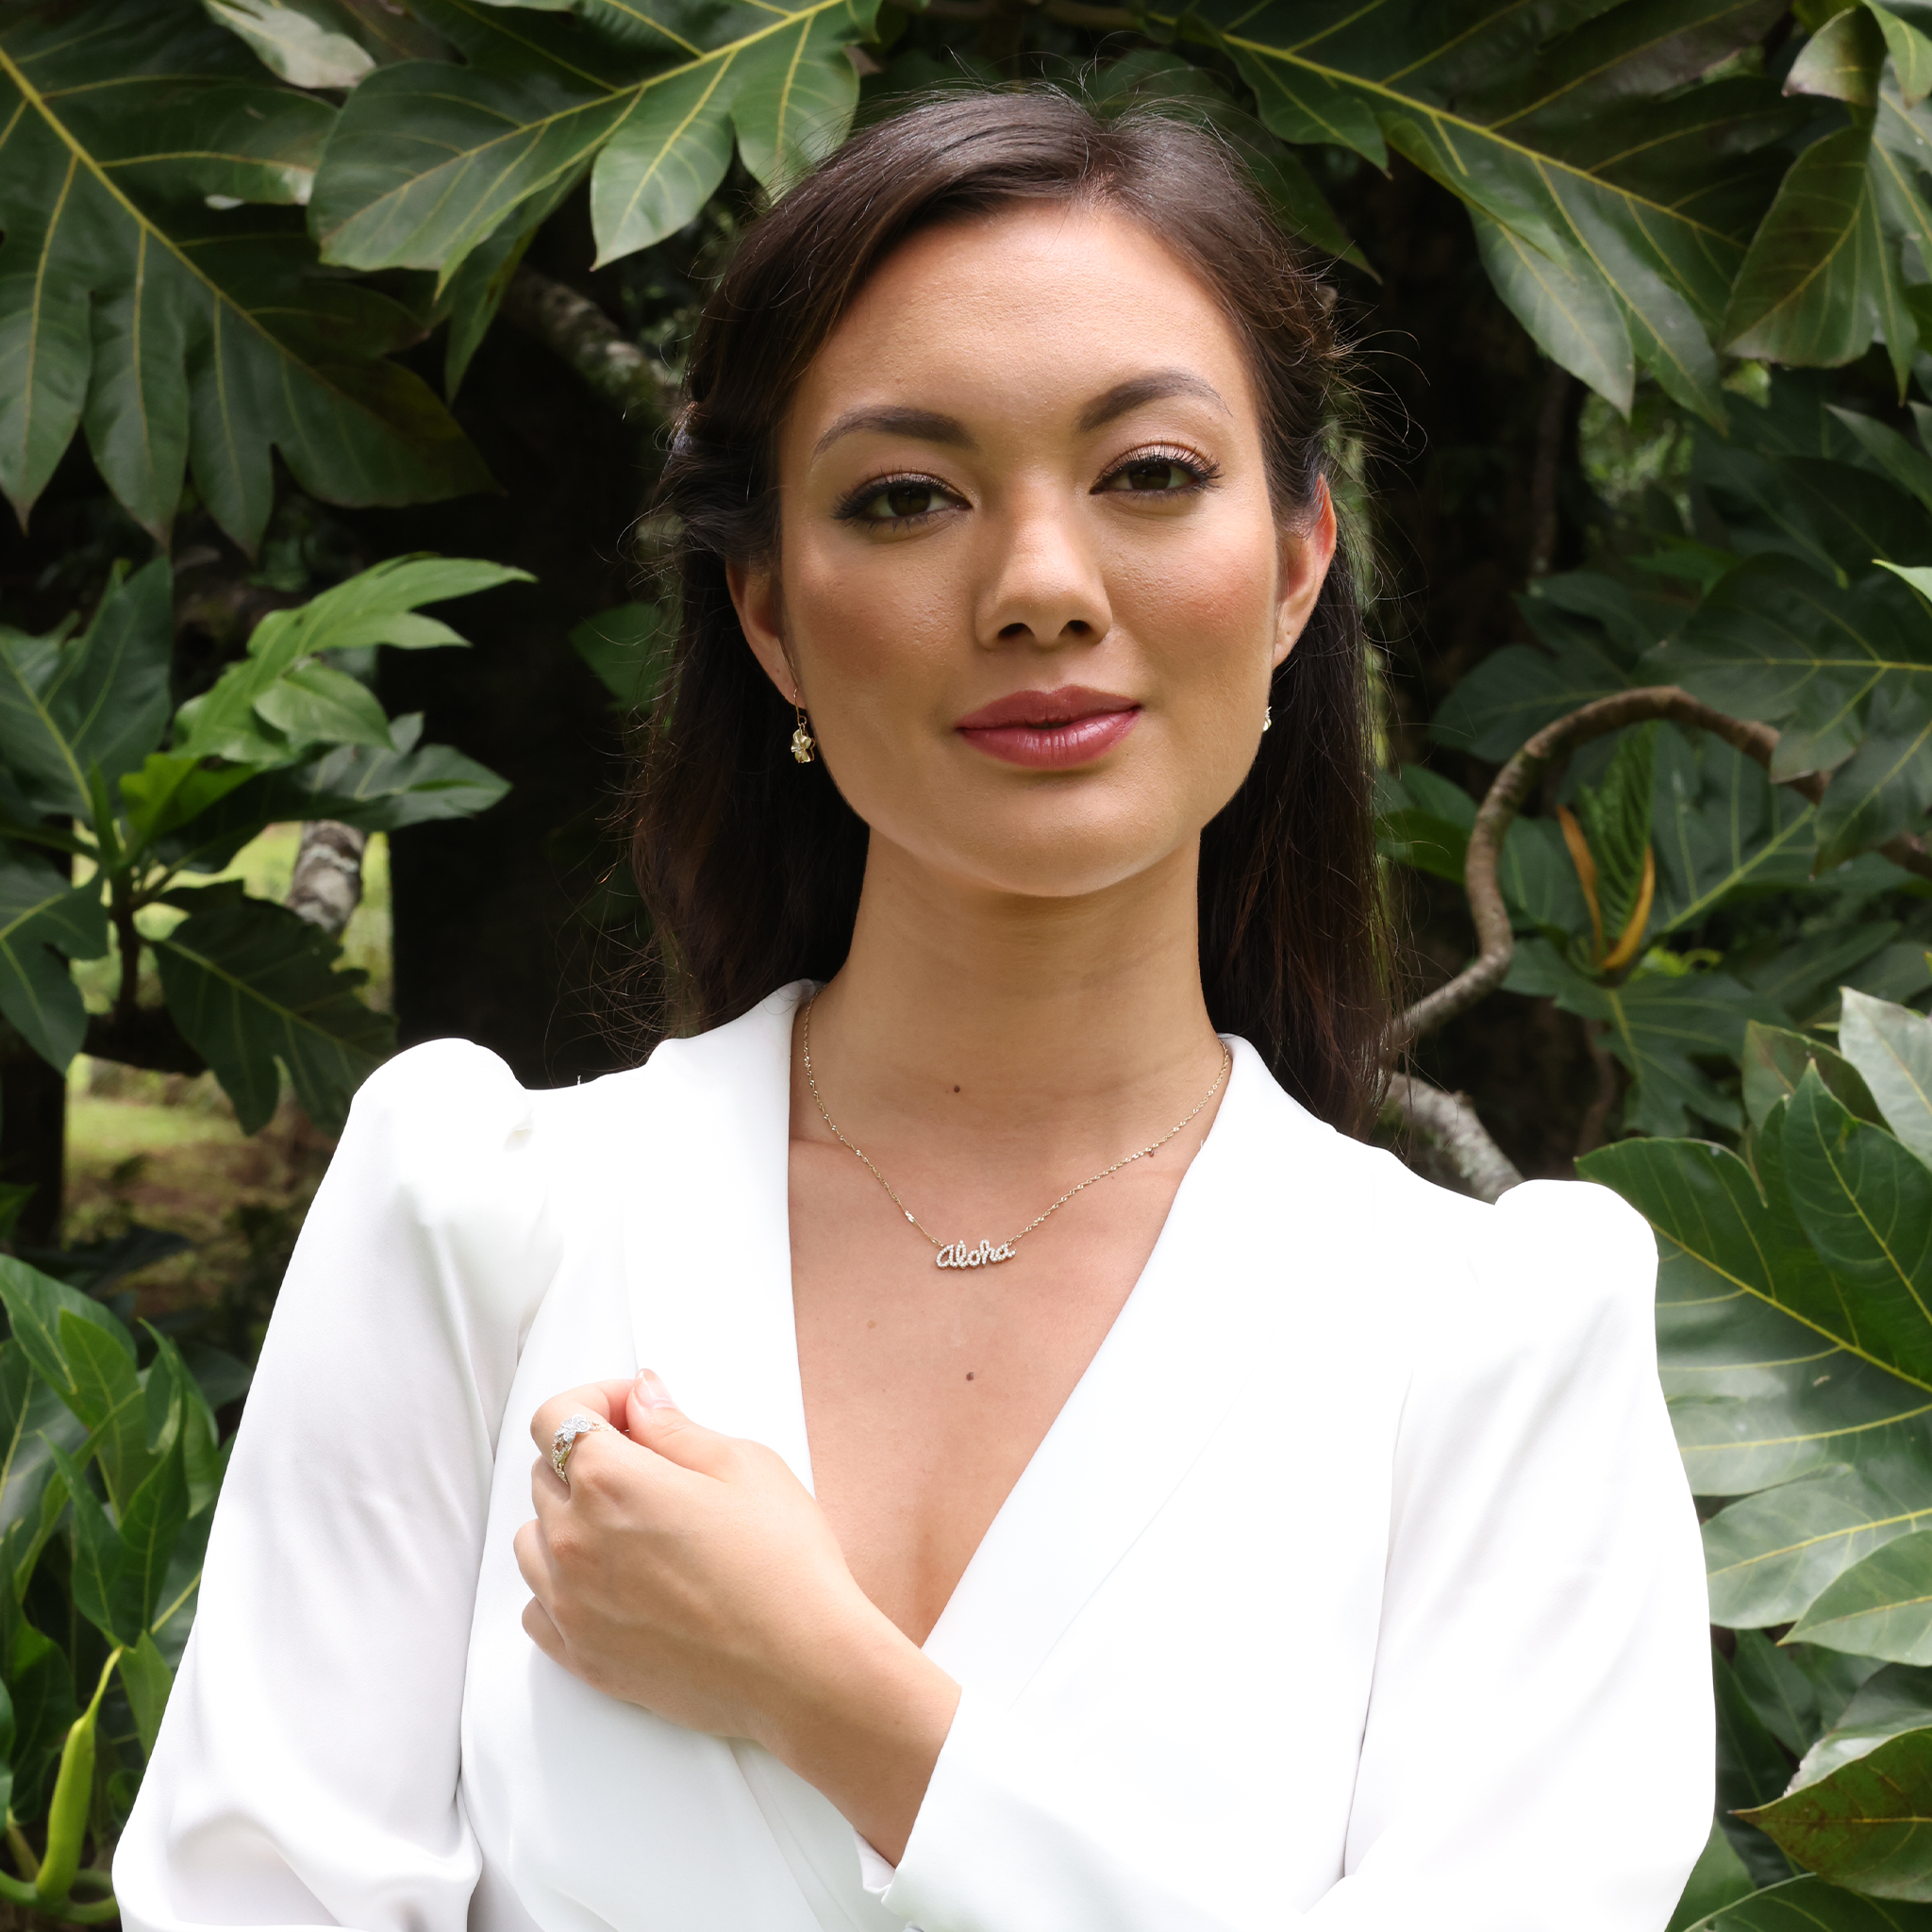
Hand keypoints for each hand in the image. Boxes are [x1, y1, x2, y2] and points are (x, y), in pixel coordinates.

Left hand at [515, 1372, 959, 1861]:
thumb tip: (642, 1399)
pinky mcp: (582, 1657)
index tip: (633, 1410)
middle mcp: (574, 1541)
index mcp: (610, 1482)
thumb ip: (675, 1427)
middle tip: (653, 1465)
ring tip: (633, 1526)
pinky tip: (613, 1579)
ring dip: (569, 1519)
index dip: (596, 1399)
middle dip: (590, 1457)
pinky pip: (538, 1606)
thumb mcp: (744, 1465)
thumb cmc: (783, 1565)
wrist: (802, 1670)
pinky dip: (562, 1584)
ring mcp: (571, 1605)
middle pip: (545, 1474)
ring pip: (533, 1540)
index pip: (557, 1416)